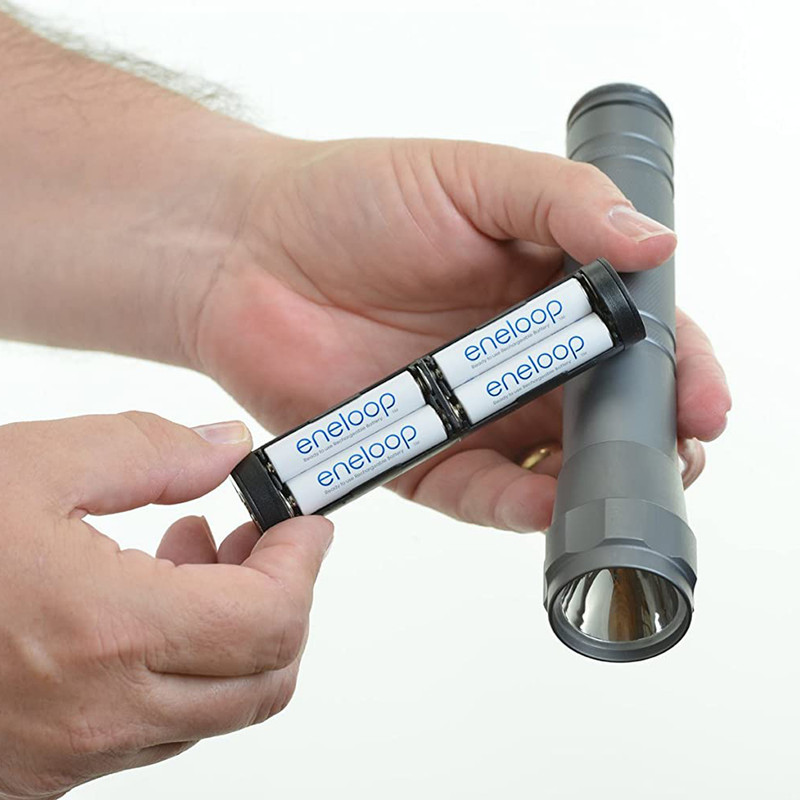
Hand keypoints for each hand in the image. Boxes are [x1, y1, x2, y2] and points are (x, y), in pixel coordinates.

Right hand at [0, 413, 331, 798]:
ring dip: (236, 633)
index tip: (308, 524)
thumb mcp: (33, 465)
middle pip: (265, 679)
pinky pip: (160, 726)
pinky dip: (185, 666)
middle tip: (265, 541)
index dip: (305, 564)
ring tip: (200, 556)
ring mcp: (76, 754)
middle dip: (286, 601)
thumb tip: (227, 448)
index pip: (272, 620)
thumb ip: (150, 450)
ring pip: (218, 708)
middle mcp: (102, 712)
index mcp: (107, 632)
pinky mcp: (49, 769)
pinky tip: (147, 603)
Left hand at [190, 138, 730, 529]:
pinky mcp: (419, 455)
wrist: (244, 251)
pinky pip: (479, 492)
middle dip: (649, 438)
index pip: (635, 336)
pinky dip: (515, 502)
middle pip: (604, 412)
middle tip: (676, 449)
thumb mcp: (472, 178)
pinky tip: (545, 500)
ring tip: (620, 483)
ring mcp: (470, 412)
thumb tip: (654, 242)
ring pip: (552, 463)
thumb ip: (565, 205)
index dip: (678, 366)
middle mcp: (514, 359)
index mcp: (542, 291)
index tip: (702, 394)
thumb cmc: (350, 200)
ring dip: (592, 480)